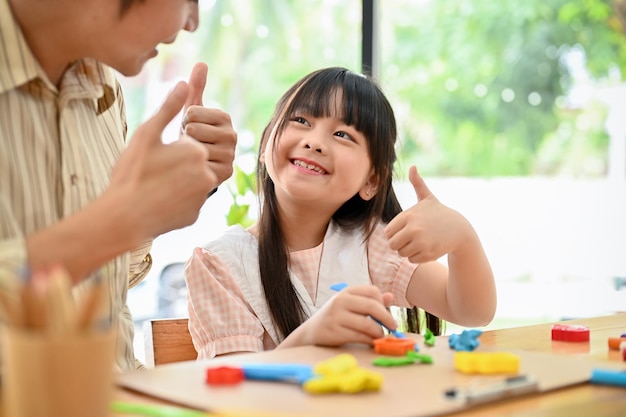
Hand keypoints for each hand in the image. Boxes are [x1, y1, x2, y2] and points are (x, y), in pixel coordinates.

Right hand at [108, 81, 217, 238]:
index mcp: (196, 151)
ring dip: (177, 181)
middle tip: (153, 172)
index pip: (189, 141)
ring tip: (154, 186)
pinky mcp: (196, 214)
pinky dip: (175, 199)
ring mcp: (203, 197)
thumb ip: (169, 109)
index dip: (170, 148)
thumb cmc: (131, 174)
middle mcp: (207, 174)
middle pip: (193, 161)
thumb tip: (184, 83)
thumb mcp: (146, 135)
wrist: (123, 217)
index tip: (153, 158)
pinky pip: (188, 201)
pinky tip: (156, 201)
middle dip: (177, 164)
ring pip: (191, 180)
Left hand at [182, 62, 236, 185]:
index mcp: (225, 117)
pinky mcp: (226, 172)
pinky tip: (194, 167)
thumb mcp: (191, 110)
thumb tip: (201, 63)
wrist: (193, 166)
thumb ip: (196, 87)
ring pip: (195, 148)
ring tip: (192, 154)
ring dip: (187, 152)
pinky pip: (199, 165)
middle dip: (185, 136)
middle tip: (190, 143)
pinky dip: (191, 167)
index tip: (188, 127)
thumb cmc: (192, 134)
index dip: (183, 120)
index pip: (192, 113)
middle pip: (193, 130)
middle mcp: (233, 135)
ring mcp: (231, 155)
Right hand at [293, 286, 395, 346]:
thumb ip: (369, 301)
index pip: (373, 291)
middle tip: (393, 327)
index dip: (382, 303)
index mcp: (346, 291)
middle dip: (387, 318)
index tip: (385, 314)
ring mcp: (336, 316)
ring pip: (368, 324)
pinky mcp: (335, 332)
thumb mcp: (350, 305)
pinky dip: (370, 340)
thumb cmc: (336, 317)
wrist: (311, 332)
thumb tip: (390, 296)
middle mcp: (340, 300)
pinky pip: (360, 337)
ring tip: (380, 336)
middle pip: (372, 306)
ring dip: (379, 332)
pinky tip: (371, 342)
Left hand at [385, 166, 472, 263]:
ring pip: (401, 253)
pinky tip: (426, 248)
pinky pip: (411, 260)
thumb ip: (418, 184)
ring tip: (420, 242)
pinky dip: (416, 257)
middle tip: (411, 239)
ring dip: (408, 251)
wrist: (459, 230)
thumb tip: (413, 166)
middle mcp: (413, 229)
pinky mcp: (428, 254)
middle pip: (392, 244)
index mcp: (408, 216)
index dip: (394, 233)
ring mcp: (421, 242)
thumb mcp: (427, 198)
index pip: (388, 232)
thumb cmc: (439, 214)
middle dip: (399, 244)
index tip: (404, 231)